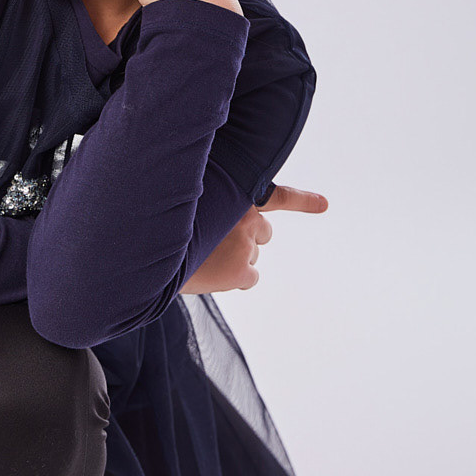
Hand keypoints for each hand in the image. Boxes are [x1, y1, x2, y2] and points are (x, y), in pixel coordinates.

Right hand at [178, 184, 328, 294]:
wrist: (150, 253)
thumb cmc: (167, 230)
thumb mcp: (191, 204)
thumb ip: (218, 204)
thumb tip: (232, 223)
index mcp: (235, 195)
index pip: (278, 196)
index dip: (303, 200)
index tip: (324, 204)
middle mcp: (246, 217)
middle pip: (264, 232)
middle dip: (247, 239)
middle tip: (217, 242)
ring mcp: (246, 244)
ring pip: (253, 256)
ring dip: (236, 259)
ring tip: (205, 257)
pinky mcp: (242, 271)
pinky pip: (250, 278)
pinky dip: (235, 280)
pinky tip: (212, 273)